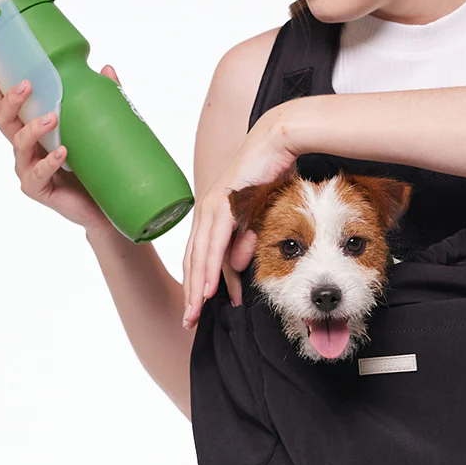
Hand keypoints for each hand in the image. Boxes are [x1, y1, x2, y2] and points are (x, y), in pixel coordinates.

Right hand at [0, 62, 122, 237]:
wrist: (106, 207)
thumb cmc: (96, 168)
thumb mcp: (99, 130)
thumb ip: (101, 101)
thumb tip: (107, 68)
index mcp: (34, 131)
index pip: (7, 107)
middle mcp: (27, 149)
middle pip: (5, 121)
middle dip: (9, 100)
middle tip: (26, 85)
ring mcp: (30, 169)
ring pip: (19, 144)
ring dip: (32, 128)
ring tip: (52, 118)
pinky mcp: (38, 190)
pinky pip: (37, 174)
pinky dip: (48, 163)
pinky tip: (62, 153)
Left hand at [181, 112, 298, 328]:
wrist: (277, 143)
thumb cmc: (272, 175)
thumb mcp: (260, 217)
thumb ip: (247, 241)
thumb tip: (238, 266)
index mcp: (212, 215)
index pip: (200, 257)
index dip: (196, 285)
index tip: (196, 309)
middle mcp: (206, 212)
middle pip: (193, 262)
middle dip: (190, 294)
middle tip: (187, 321)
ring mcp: (211, 207)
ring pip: (199, 257)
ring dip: (196, 288)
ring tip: (194, 313)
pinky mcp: (221, 204)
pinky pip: (213, 244)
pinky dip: (208, 269)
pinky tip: (206, 290)